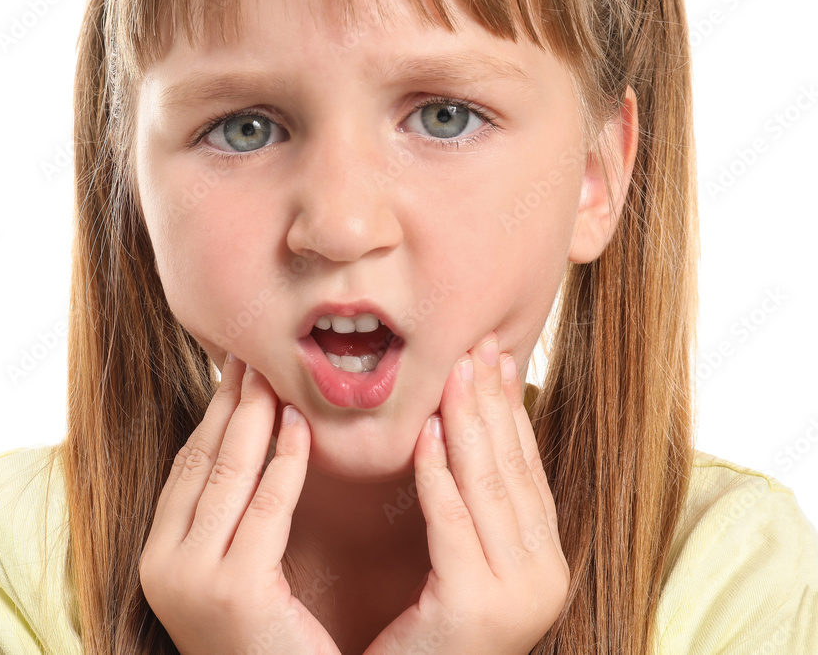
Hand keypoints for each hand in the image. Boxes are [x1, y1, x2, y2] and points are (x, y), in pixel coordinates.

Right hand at [139, 354, 340, 654]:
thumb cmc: (263, 641)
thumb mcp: (234, 571)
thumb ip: (231, 517)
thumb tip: (250, 444)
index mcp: (159, 556)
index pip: (188, 465)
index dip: (213, 413)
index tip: (236, 372)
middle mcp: (164, 564)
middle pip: (203, 461)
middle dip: (232, 403)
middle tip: (255, 356)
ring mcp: (193, 579)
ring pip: (228, 476)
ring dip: (255, 419)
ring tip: (276, 377)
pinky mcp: (235, 591)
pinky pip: (266, 511)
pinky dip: (284, 465)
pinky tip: (300, 429)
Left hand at [364, 333, 568, 654]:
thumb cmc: (432, 632)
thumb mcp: (464, 562)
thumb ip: (476, 507)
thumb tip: (469, 430)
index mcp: (546, 562)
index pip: (528, 468)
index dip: (512, 410)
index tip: (497, 358)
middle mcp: (545, 576)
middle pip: (513, 469)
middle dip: (492, 402)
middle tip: (476, 346)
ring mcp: (517, 594)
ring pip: (489, 488)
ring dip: (469, 422)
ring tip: (454, 372)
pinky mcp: (475, 607)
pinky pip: (452, 525)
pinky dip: (438, 475)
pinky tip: (425, 433)